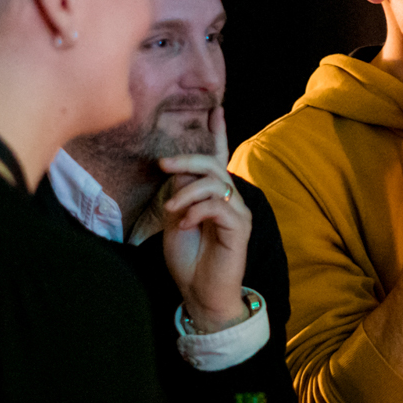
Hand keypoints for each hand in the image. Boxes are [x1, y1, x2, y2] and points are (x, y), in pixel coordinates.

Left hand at [161, 106, 252, 332]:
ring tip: (173, 211)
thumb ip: (180, 194)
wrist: (200, 293)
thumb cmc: (188, 259)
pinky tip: (186, 223)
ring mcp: (237, 212)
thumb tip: (178, 170)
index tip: (216, 110)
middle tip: (163, 164)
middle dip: (187, 158)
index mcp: (214, 195)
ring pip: (214, 182)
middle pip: (212, 164)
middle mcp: (230, 199)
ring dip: (187, 193)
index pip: (217, 158)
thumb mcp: (177, 219)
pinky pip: (218, 205)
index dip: (217, 134)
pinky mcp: (240, 227)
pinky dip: (197, 210)